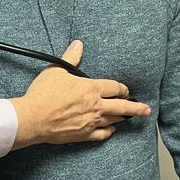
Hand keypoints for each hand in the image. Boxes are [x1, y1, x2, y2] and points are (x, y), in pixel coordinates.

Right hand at [9, 40, 150, 149]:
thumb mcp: (56, 71)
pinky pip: (102, 134)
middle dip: (136, 108)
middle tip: (146, 109)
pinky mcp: (84, 135)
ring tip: (130, 118)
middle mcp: (95, 106)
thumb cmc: (43, 94)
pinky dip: (109, 132)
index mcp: (91, 89)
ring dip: (123, 118)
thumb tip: (78, 44)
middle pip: (122, 107)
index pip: (114, 88)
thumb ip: (71, 57)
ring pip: (114, 120)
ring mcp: (91, 122)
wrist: (33, 118)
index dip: (122, 88)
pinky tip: (112, 130)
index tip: (125, 90)